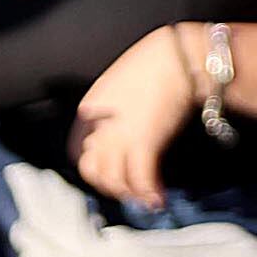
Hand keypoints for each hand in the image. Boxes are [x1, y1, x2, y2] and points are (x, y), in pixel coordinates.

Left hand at [71, 25, 200, 209]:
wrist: (177, 56)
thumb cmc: (156, 63)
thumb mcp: (120, 86)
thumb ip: (114, 112)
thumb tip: (124, 130)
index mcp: (89, 110)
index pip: (79, 153)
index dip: (96, 170)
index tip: (114, 175)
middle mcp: (99, 126)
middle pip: (94, 171)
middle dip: (112, 187)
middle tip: (131, 191)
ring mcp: (120, 135)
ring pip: (114, 180)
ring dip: (131, 194)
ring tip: (146, 198)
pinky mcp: (144, 141)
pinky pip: (141, 179)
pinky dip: (150, 194)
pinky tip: (158, 200)